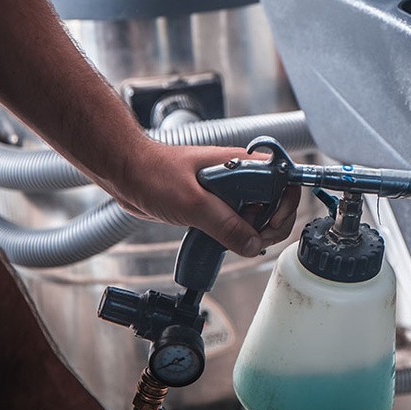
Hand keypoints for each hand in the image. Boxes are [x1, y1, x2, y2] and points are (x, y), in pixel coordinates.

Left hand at [98, 140, 300, 256]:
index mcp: (240, 164)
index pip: (283, 179)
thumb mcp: (192, 202)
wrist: (124, 172)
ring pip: (256, 213)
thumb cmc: (153, 173)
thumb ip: (225, 225)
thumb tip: (252, 245)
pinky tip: (226, 242)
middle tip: (257, 240)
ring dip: (254, 232)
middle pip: (275, 200)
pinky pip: (236, 221)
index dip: (286, 202)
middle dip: (272, 223)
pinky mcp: (213, 203)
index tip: (273, 222)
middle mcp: (238, 175)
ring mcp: (226, 190)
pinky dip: (237, 234)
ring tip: (240, 244)